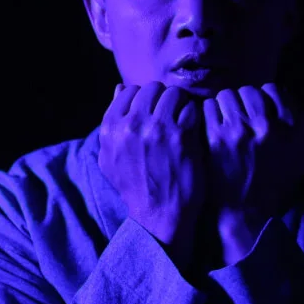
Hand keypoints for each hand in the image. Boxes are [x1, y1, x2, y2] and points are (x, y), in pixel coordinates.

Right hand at [98, 82, 204, 265]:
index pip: (129, 90)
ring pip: (174, 94)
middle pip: (152, 88)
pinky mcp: (182, 135)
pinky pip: (191, 107)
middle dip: (162, 98)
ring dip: (180, 104)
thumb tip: (119, 89)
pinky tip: (193, 129)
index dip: (143, 97)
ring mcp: (158, 128)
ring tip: (183, 120)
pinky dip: (194, 115)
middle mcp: (132, 124)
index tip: (152, 110)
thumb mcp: (109, 158)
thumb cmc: (134, 187)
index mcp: (111, 128)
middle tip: (170, 114)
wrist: (159, 214)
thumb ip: (112, 122)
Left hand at [202, 84, 303, 255]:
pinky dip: (208, 114)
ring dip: (224, 105)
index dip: (263, 96)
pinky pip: (209, 106)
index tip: (257, 108)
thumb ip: (303, 128)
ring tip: (224, 121)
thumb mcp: (302, 157)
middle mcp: (267, 126)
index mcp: (291, 128)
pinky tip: (211, 126)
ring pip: (227, 95)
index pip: (273, 90)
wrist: (245, 210)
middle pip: (249, 90)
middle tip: (238, 116)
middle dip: (242, 101)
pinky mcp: (215, 137)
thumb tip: (293, 103)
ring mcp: (240, 130)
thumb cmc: (274, 184)